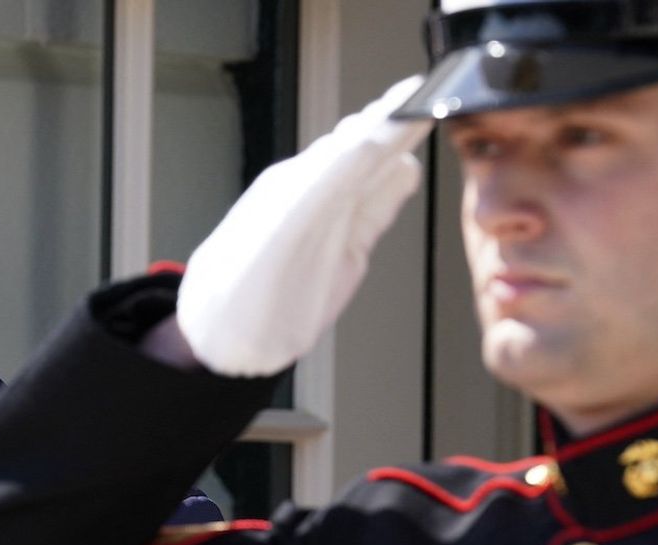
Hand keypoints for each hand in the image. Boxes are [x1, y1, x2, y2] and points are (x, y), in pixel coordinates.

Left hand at [175, 76, 433, 375]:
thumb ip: (326, 185)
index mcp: (298, 183)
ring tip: (424, 116)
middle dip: (397, 120)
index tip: (420, 91)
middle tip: (434, 94)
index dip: (388, 116)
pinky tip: (405, 171)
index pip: (355, 139)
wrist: (224, 341)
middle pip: (367, 147)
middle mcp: (315, 195)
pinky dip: (393, 188)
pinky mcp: (343, 250)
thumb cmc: (239, 292)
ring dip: (397, 146)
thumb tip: (368, 140)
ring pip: (373, 173)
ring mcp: (331, 223)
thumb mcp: (283, 233)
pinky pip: (374, 209)